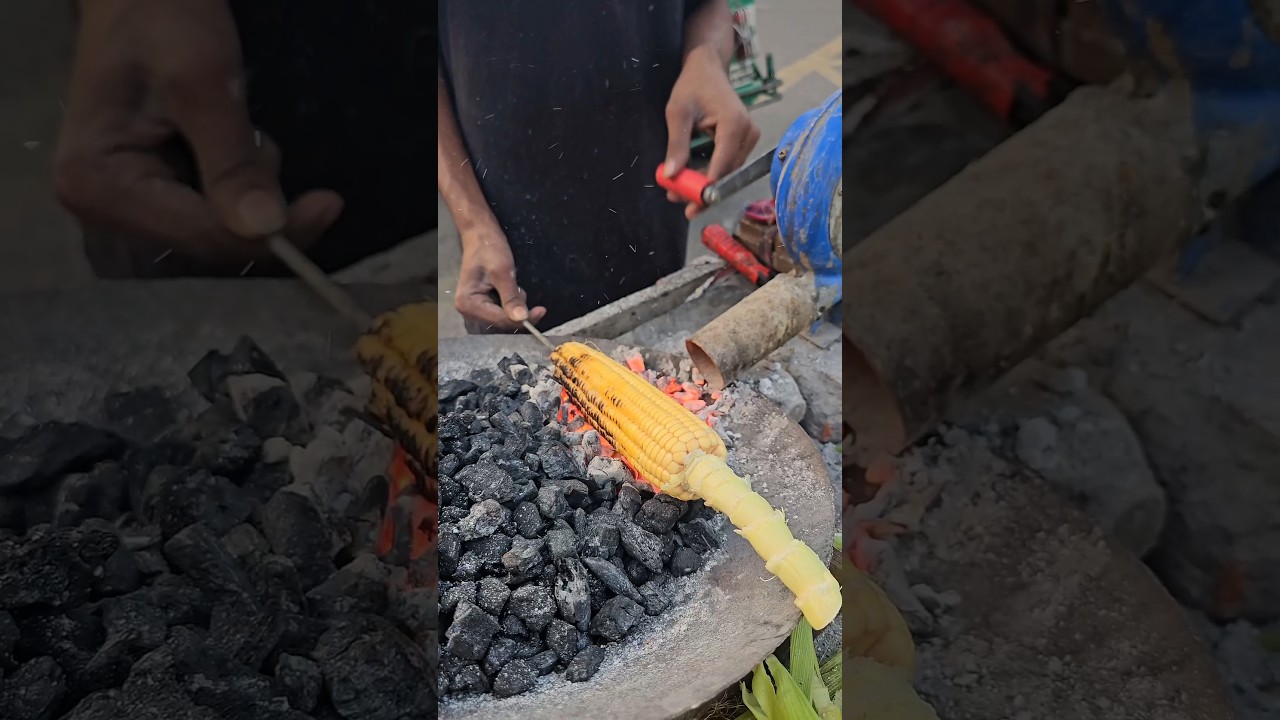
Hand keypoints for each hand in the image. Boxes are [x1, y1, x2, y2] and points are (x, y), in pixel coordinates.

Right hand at [54, 0, 342, 268]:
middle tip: (266, 143)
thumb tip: (264, 229)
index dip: (269, 231)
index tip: (328, 205)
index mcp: (96, 186)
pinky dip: (239, 188)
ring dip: (248, 192)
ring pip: (218, 233)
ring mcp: (125, 210)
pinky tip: (234, 148)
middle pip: (209, 243)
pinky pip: (214, 217)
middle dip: (256, 206)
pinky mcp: (151, 201)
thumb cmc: (164, 24)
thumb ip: (231, 161)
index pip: (200, 235)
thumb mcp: (202, 85)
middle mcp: (101, 212)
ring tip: (241, 132)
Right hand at [455, 225, 546, 332]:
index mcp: (468, 304)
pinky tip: (511, 289)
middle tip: (522, 290)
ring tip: (513, 285)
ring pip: (503, 317)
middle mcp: (468, 310)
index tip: (541, 311)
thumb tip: (522, 319)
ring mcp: (475, 308)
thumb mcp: (502, 272)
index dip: (522, 318)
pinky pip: (501, 311)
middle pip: (501, 322)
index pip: (500, 320)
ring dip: (514, 305)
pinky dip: (511, 303)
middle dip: (517, 310)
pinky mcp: (482, 304)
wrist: (480, 234)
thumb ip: (511, 297)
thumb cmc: (489, 249)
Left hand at [662, 46, 760, 218]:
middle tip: (675, 198)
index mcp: (734, 123)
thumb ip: (676, 144)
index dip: (706, 188)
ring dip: (704, 183)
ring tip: (677, 188)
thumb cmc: (692, 85)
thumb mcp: (677, 112)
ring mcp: (750, 138)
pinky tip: (690, 175)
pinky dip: (709, 172)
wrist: (708, 68)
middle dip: (701, 189)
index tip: (689, 205)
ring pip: (727, 172)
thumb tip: (671, 175)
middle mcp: (748, 133)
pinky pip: (728, 164)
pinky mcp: (745, 141)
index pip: (722, 165)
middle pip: (726, 173)